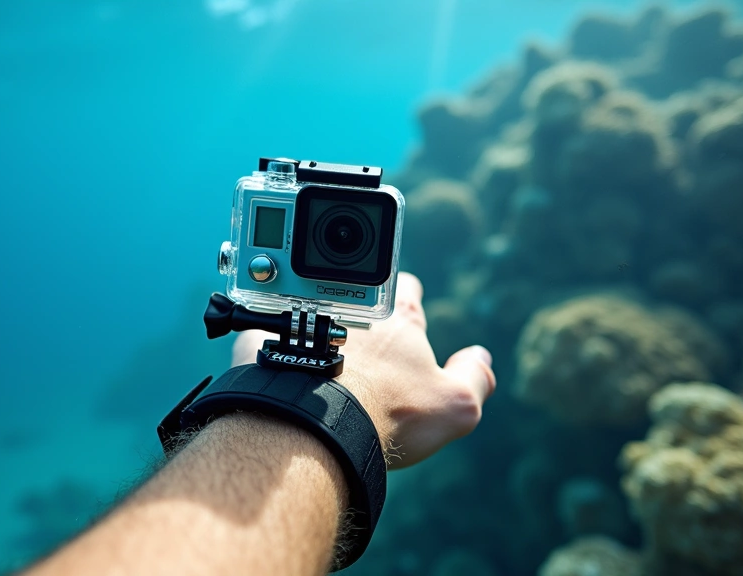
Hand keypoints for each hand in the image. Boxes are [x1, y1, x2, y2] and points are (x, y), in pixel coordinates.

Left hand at [231, 272, 495, 468]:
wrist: (313, 424)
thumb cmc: (385, 415)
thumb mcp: (453, 407)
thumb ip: (475, 378)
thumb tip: (481, 358)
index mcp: (395, 317)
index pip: (407, 288)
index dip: (408, 300)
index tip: (403, 316)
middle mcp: (348, 306)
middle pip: (354, 294)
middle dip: (357, 310)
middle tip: (355, 341)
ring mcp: (304, 318)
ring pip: (308, 308)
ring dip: (310, 323)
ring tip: (309, 356)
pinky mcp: (260, 335)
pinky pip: (263, 329)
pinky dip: (269, 343)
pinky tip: (273, 367)